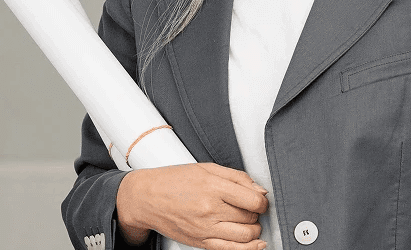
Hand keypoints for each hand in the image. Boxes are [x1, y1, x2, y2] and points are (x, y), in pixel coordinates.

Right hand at [116, 162, 268, 249]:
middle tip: (252, 208)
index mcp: (214, 188)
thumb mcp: (208, 168)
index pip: (253, 200)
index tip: (261, 199)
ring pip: (245, 237)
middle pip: (250, 218)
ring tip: (249, 222)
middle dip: (257, 214)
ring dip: (254, 231)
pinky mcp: (200, 243)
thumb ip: (237, 177)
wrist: (147, 198)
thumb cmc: (175, 180)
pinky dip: (247, 249)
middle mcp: (210, 211)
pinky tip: (253, 243)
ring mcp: (205, 229)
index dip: (262, 200)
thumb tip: (259, 189)